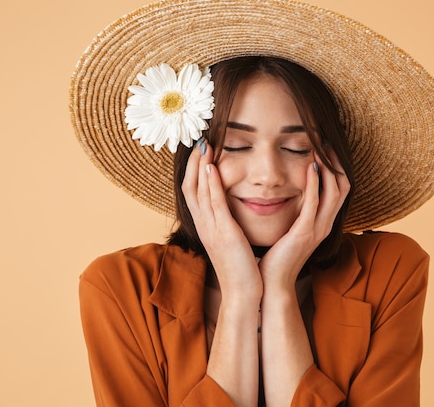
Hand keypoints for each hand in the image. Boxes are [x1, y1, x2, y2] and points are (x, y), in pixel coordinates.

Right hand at [181, 140, 261, 300]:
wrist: (243, 293)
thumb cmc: (241, 268)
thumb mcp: (230, 241)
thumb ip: (227, 224)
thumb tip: (230, 210)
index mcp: (206, 227)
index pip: (193, 192)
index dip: (194, 170)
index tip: (201, 150)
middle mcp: (204, 225)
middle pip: (189, 187)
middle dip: (193, 162)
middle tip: (198, 139)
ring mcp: (211, 229)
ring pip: (198, 191)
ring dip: (200, 166)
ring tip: (204, 144)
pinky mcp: (223, 234)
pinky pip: (213, 204)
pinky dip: (210, 184)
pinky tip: (212, 167)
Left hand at [259, 148, 350, 288]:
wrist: (273, 284)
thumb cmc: (277, 257)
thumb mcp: (291, 230)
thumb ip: (296, 214)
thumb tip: (290, 193)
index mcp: (322, 223)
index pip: (339, 189)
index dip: (336, 167)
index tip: (324, 147)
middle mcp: (325, 225)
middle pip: (343, 187)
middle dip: (336, 163)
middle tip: (326, 141)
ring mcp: (317, 229)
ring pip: (335, 192)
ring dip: (329, 168)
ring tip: (320, 148)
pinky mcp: (304, 233)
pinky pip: (315, 204)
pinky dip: (315, 183)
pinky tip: (310, 166)